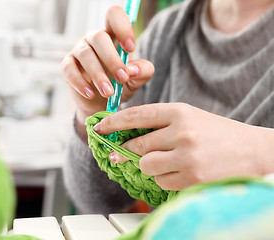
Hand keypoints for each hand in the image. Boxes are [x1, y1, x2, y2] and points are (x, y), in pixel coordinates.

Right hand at [61, 6, 153, 125]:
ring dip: (98, 75)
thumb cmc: (120, 85)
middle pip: (99, 37)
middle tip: (122, 78)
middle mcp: (94, 38)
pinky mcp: (67, 65)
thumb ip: (143, 72)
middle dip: (112, 59)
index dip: (122, 27)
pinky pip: (69, 69)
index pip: (114, 16)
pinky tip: (91, 94)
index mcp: (114, 35)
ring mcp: (79, 50)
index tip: (130, 48)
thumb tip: (132, 69)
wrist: (102, 105)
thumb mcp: (137, 80)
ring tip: (108, 93)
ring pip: (85, 54)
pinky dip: (80, 83)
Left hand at [94, 103, 273, 189]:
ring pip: (145, 165)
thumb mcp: (190, 118)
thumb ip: (160, 124)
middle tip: (116, 152)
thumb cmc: (218, 135)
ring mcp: (186, 156)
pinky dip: (164, 178)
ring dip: (148, 166)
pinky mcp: (191, 178)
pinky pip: (161, 181)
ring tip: (164, 162)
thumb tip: (126, 135)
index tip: (99, 127)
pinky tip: (180, 172)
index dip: (113, 122)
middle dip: (123, 150)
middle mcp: (181, 132)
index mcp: (180, 112)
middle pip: (136, 144)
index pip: (137, 115)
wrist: (254, 153)